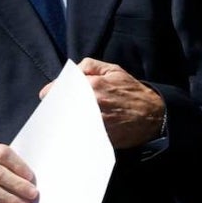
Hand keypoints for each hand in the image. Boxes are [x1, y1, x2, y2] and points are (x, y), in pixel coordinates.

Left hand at [40, 57, 164, 148]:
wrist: (152, 116)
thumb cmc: (131, 91)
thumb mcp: (114, 70)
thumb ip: (90, 65)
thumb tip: (71, 72)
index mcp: (93, 85)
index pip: (59, 89)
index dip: (52, 92)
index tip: (49, 96)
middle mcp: (91, 104)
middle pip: (61, 107)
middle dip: (56, 107)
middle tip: (55, 109)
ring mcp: (94, 122)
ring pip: (66, 122)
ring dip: (62, 121)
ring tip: (63, 120)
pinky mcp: (97, 137)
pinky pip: (78, 135)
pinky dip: (73, 133)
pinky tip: (74, 130)